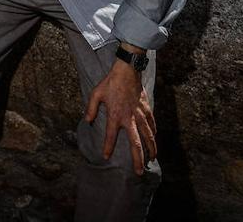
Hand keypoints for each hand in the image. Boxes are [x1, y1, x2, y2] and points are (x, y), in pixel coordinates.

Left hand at [85, 58, 157, 174]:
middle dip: (137, 159)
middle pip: (136, 143)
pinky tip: (154, 140)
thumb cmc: (110, 83)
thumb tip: (87, 121)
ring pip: (148, 136)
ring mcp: (139, 114)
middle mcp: (129, 118)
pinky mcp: (146, 109)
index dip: (108, 147)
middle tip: (138, 171)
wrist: (127, 71)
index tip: (106, 157)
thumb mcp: (95, 94)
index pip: (110, 136)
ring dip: (151, 149)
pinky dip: (154, 133)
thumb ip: (90, 108)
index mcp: (115, 115)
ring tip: (152, 159)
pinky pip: (152, 124)